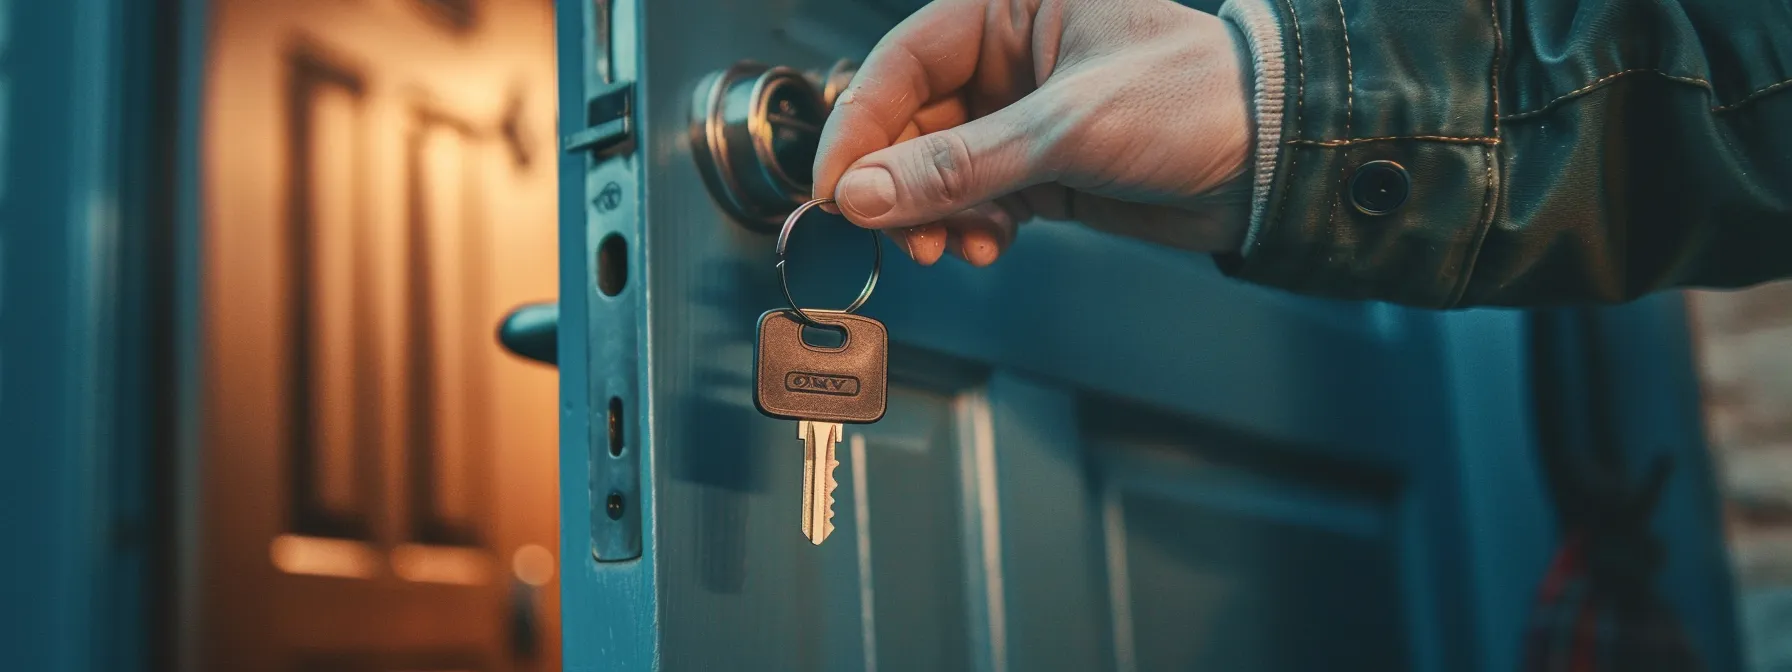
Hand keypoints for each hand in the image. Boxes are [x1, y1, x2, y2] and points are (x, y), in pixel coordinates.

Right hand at [812, 0, 1255, 266]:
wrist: (1278, 162)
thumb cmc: (1200, 100)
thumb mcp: (1068, 128)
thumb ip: (960, 164)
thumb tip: (864, 193)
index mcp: (1010, 6)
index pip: (903, 63)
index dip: (860, 128)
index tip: (836, 189)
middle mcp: (1010, 55)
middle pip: (911, 121)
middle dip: (898, 185)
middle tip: (891, 233)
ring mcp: (1023, 115)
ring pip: (938, 168)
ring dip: (933, 214)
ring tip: (951, 245)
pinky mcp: (1043, 167)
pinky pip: (976, 199)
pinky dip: (971, 227)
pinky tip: (988, 244)